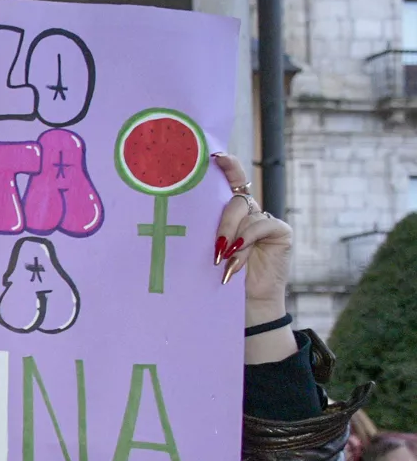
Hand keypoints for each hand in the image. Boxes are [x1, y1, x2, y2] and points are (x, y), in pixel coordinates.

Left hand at [212, 154, 295, 362]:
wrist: (244, 305)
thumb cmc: (217, 278)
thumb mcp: (206, 251)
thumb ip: (204, 232)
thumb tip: (180, 214)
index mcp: (230, 213)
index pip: (232, 181)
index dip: (227, 166)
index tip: (215, 155)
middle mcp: (249, 213)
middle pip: (235, 199)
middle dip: (222, 221)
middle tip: (215, 247)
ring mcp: (265, 221)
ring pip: (246, 212)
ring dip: (232, 236)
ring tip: (224, 260)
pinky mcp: (280, 232)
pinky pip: (263, 224)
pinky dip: (248, 239)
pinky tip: (238, 255)